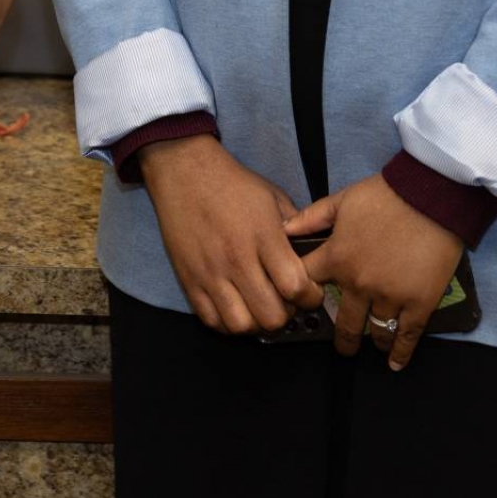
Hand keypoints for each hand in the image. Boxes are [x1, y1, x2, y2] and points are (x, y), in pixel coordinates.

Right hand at [138, 139, 319, 334]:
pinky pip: (212, 320)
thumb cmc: (233, 184)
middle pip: (271, 315)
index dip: (310, 297)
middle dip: (287, 315)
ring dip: (257, 324)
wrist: (184, 172)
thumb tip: (312, 255)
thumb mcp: (273, 197)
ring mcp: (210, 273)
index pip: (295, 287)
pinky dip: (229, 323)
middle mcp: (237, 259)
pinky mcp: (188, 280)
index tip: (310, 292)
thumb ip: (296, 228)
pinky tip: (237, 308)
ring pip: (241, 325)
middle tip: (286, 302)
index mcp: (263, 236)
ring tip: (259, 308)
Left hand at [285, 174, 463, 369]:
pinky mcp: (419, 303)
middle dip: (341, 339)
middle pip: (343, 322)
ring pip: (375, 330)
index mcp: (337, 258)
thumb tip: (283, 229)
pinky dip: (401, 352)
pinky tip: (395, 362)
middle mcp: (359, 283)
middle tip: (341, 347)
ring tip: (372, 347)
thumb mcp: (341, 200)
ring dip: (372, 342)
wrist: (430, 197)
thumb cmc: (384, 195)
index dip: (302, 296)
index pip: (308, 285)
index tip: (305, 308)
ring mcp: (389, 296)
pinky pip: (407, 334)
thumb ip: (311, 217)